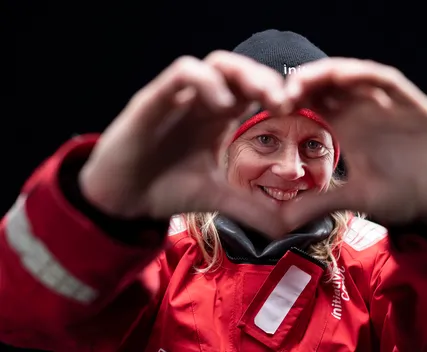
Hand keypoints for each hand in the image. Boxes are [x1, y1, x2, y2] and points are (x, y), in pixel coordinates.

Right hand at [80, 51, 289, 235]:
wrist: (124, 199)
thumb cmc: (168, 190)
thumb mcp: (218, 197)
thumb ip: (252, 208)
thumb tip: (287, 227)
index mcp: (220, 119)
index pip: (255, 92)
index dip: (279, 95)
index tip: (298, 114)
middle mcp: (204, 103)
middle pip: (242, 71)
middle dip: (269, 80)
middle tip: (286, 103)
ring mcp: (181, 98)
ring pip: (217, 63)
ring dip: (245, 74)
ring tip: (263, 98)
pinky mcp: (156, 99)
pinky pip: (184, 72)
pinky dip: (208, 82)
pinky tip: (222, 107)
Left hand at [283, 58, 426, 227]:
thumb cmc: (401, 194)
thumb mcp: (355, 197)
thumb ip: (320, 202)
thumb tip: (282, 220)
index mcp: (346, 128)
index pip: (313, 104)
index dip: (290, 101)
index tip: (267, 109)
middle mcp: (362, 111)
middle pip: (326, 85)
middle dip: (301, 83)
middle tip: (277, 94)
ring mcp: (385, 105)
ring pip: (351, 76)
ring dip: (326, 74)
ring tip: (302, 81)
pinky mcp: (410, 104)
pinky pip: (385, 81)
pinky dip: (363, 75)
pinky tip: (344, 76)